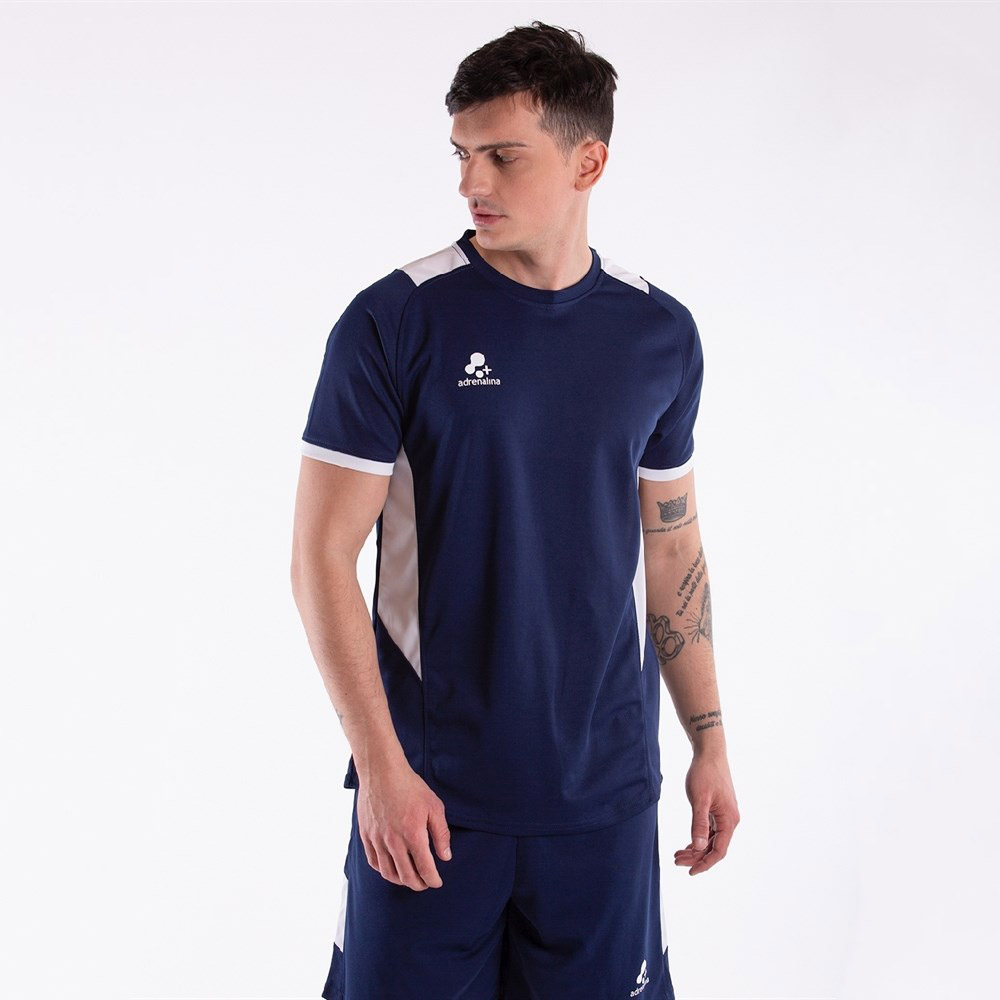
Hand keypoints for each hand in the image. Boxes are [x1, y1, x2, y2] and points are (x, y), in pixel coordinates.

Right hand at [356, 762, 452, 890]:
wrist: (382, 772)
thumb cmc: (411, 787)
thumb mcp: (434, 807)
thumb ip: (441, 834)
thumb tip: (445, 857)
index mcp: (413, 835)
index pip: (425, 869)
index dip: (433, 880)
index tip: (437, 883)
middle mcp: (394, 842)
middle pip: (406, 876)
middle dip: (418, 884)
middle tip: (425, 883)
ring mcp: (377, 840)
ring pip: (388, 873)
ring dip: (401, 881)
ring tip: (409, 879)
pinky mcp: (366, 835)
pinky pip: (373, 862)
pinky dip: (384, 870)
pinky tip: (391, 868)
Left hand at [674, 749, 739, 875]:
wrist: (709, 753)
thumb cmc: (705, 773)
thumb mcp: (699, 799)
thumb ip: (698, 823)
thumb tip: (698, 847)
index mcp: (729, 820)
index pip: (718, 851)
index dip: (705, 864)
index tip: (690, 872)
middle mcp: (730, 820)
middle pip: (714, 848)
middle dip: (696, 857)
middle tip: (676, 861)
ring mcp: (724, 815)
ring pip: (711, 840)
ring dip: (696, 849)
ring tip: (678, 854)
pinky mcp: (718, 810)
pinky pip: (710, 831)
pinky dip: (698, 838)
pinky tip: (688, 844)